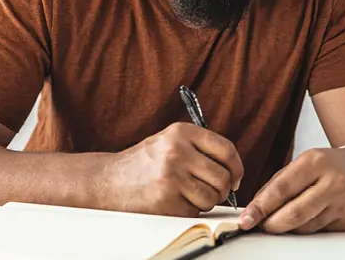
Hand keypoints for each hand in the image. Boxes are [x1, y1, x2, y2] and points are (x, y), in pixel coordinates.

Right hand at [100, 122, 244, 216]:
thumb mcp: (169, 141)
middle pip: (223, 177)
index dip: (236, 167)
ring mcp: (171, 176)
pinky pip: (195, 211)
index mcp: (181, 132)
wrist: (109, 180)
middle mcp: (177, 151)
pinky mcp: (166, 199)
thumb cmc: (143, 163)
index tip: (235, 177)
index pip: (226, 149)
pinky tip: (173, 201)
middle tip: (210, 191)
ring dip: (205, 202)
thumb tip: (234, 168)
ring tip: (187, 195)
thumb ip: (199, 148)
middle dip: (221, 189)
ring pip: (212, 197)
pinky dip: (189, 210)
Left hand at [238, 147, 344, 233]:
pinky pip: (320, 231)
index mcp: (315, 162)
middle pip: (294, 213)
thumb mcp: (302, 163)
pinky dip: (306, 228)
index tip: (245, 219)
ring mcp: (344, 202)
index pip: (281, 189)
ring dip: (288, 227)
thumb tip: (255, 208)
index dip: (260, 207)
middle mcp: (333, 182)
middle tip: (260, 226)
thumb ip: (278, 183)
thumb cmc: (328, 166)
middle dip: (272, 224)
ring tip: (282, 219)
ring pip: (305, 226)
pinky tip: (307, 217)